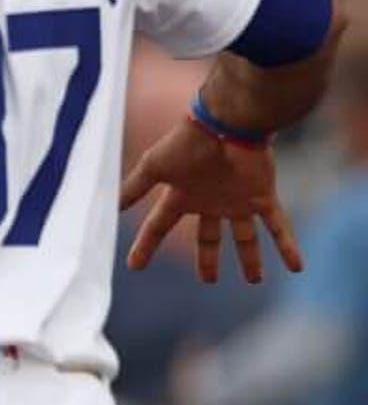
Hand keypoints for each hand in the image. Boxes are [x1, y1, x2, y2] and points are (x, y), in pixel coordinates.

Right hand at [121, 120, 300, 283]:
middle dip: (208, 258)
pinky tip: (296, 267)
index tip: (134, 265)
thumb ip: (133, 188)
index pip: (159, 226)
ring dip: (250, 259)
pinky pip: (277, 227)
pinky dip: (287, 247)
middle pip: (208, 236)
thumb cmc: (186, 143)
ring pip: (244, 236)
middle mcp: (210, 201)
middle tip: (208, 280)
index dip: (145, 246)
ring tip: (254, 280)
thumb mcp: (153, 167)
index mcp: (182, 195)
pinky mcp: (262, 197)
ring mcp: (237, 200)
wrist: (225, 124)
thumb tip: (108, 208)